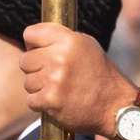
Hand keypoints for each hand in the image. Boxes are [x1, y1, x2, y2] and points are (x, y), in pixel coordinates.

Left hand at [20, 23, 134, 139]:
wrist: (115, 106)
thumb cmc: (101, 75)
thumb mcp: (88, 46)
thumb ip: (63, 39)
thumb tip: (38, 38)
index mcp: (68, 40)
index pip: (30, 33)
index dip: (33, 44)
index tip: (40, 51)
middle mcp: (60, 57)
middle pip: (25, 60)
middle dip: (35, 68)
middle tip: (51, 75)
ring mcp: (54, 79)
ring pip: (27, 81)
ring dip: (38, 88)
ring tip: (57, 89)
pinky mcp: (50, 100)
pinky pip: (31, 100)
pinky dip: (41, 104)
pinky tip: (56, 102)